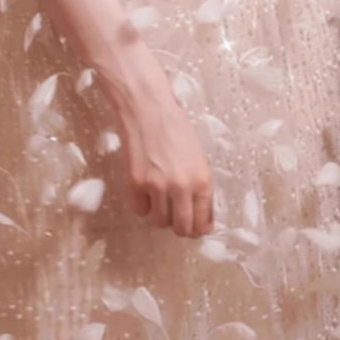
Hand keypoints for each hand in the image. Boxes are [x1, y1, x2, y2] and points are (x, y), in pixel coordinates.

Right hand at [105, 59, 213, 238]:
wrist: (149, 110)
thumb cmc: (177, 129)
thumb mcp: (198, 158)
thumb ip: (199, 186)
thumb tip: (198, 212)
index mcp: (202, 181)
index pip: (203, 222)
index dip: (199, 229)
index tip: (195, 227)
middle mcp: (182, 188)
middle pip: (182, 229)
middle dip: (181, 228)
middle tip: (177, 220)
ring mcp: (157, 188)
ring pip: (160, 222)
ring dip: (160, 216)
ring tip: (160, 201)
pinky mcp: (136, 184)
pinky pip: (140, 210)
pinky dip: (143, 205)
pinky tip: (145, 192)